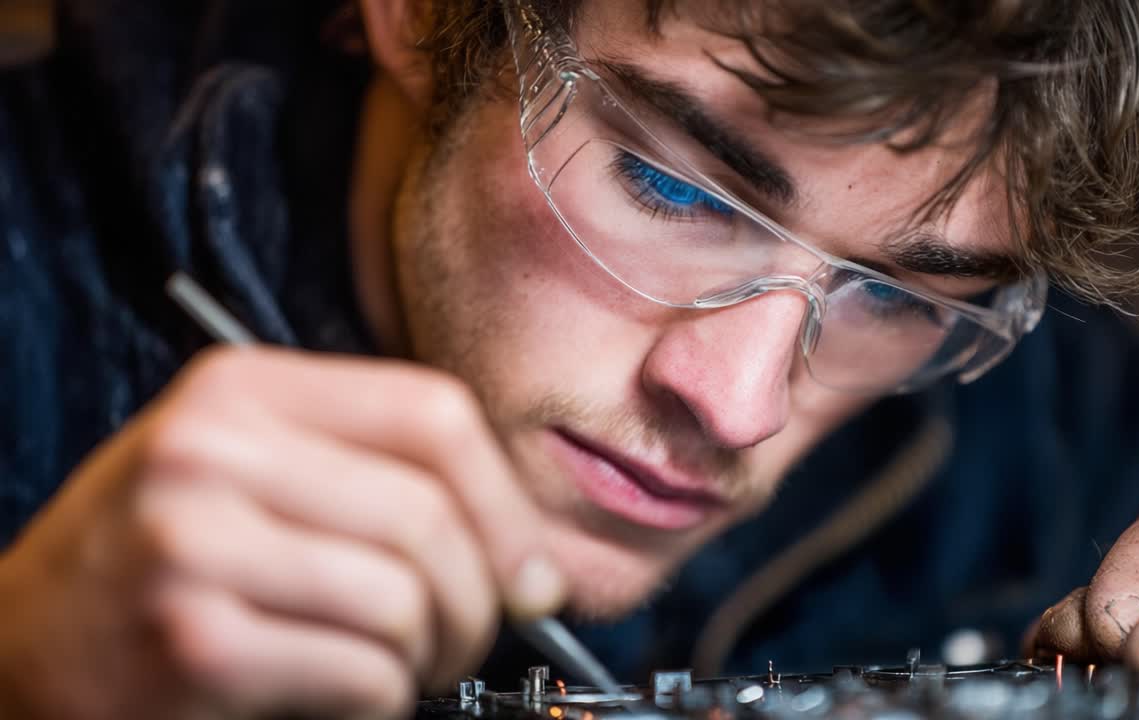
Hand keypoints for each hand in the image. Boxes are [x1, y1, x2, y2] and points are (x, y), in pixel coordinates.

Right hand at [0, 347, 564, 718]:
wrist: (20, 652)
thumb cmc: (154, 562)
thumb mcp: (247, 474)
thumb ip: (371, 480)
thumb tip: (526, 557)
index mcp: (242, 390)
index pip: (433, 414)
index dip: (506, 502)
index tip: (527, 568)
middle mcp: (213, 450)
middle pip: (430, 513)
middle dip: (479, 599)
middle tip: (463, 640)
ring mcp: (194, 544)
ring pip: (405, 599)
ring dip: (429, 657)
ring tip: (398, 670)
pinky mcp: (194, 643)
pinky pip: (364, 675)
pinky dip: (382, 702)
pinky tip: (343, 697)